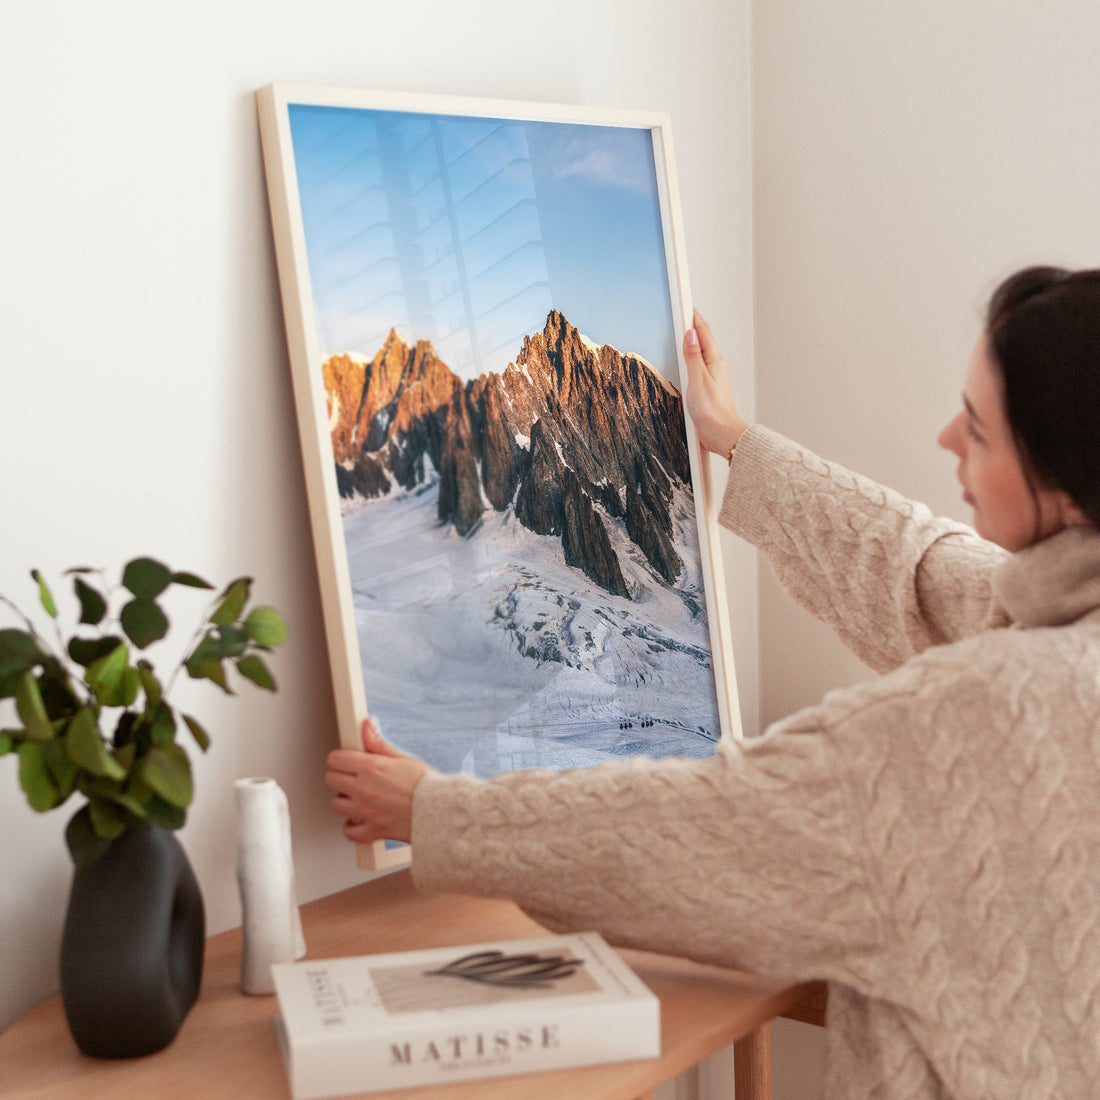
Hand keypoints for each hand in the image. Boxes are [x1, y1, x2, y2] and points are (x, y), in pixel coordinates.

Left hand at [325, 717, 428, 844]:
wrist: (440, 811)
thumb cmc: (426, 784)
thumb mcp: (402, 758)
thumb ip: (379, 743)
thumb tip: (367, 725)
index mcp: (371, 768)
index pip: (336, 759)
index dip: (340, 758)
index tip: (345, 760)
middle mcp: (364, 789)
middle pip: (331, 780)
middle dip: (339, 776)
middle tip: (351, 777)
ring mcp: (366, 811)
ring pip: (336, 805)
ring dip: (344, 800)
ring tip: (356, 797)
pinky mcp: (372, 830)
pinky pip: (349, 832)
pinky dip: (351, 827)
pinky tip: (358, 820)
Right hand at [683, 310, 748, 456]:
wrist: (722, 434)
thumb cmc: (712, 411)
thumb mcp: (698, 380)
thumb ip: (693, 356)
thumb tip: (690, 334)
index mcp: (714, 361)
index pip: (703, 332)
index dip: (694, 317)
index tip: (685, 304)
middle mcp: (715, 366)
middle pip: (703, 339)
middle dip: (692, 325)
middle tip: (682, 312)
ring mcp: (712, 376)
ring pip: (700, 352)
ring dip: (691, 341)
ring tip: (681, 330)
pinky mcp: (707, 387)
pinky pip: (697, 365)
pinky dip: (690, 357)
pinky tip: (685, 360)